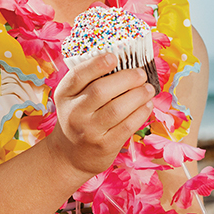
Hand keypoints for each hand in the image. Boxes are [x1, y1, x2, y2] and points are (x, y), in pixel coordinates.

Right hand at [50, 54, 155, 174]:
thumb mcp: (75, 99)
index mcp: (64, 95)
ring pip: (117, 109)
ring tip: (148, 89)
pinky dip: (141, 113)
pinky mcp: (104, 145)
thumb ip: (91, 81)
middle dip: (126, 79)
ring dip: (138, 95)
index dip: (97, 64)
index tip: (114, 57)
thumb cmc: (80, 118)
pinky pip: (127, 126)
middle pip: (101, 90)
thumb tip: (126, 61)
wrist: (71, 156)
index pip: (78, 76)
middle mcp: (74, 113)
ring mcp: (89, 131)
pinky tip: (147, 105)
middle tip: (141, 74)